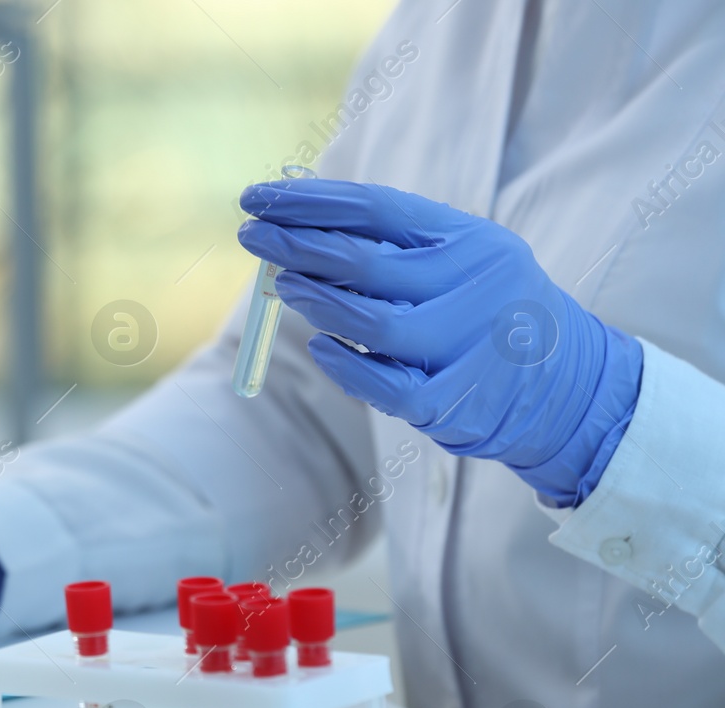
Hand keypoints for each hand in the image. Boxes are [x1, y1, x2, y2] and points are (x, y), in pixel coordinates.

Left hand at [236, 179, 642, 505]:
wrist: (566, 384)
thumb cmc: (484, 310)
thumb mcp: (457, 259)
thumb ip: (391, 243)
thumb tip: (296, 222)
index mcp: (468, 239)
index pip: (375, 208)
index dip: (310, 202)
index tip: (258, 196)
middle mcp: (473, 284)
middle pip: (366, 262)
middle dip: (297, 245)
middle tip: (252, 235)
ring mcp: (466, 344)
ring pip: (373, 323)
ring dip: (317, 303)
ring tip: (283, 286)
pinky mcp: (455, 401)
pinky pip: (385, 384)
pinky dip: (346, 365)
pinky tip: (321, 346)